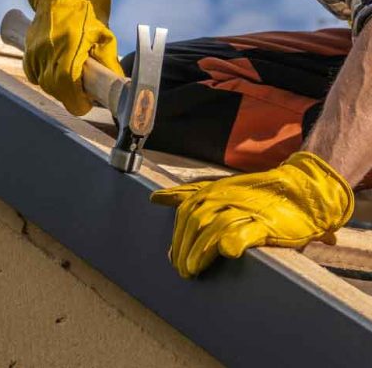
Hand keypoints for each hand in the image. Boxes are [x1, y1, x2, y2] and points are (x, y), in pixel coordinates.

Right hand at [24, 0, 123, 115]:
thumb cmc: (86, 12)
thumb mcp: (104, 35)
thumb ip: (108, 62)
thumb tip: (115, 84)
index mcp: (68, 51)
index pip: (68, 91)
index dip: (79, 102)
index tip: (87, 102)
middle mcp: (48, 54)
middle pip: (56, 90)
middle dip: (70, 94)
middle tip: (84, 89)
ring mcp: (35, 52)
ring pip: (45, 83)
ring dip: (59, 86)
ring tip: (72, 75)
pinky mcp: (28, 50)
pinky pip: (35, 74)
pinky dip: (46, 76)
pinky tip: (58, 67)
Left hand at [150, 151, 353, 278]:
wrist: (302, 191)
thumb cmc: (257, 195)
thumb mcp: (220, 188)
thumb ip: (188, 193)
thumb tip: (155, 197)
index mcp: (213, 189)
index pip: (185, 210)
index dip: (177, 234)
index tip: (172, 256)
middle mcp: (226, 196)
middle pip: (195, 220)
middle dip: (184, 246)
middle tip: (182, 269)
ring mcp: (245, 208)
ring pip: (214, 227)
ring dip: (200, 250)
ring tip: (193, 269)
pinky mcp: (266, 223)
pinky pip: (245, 231)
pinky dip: (233, 241)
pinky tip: (225, 253)